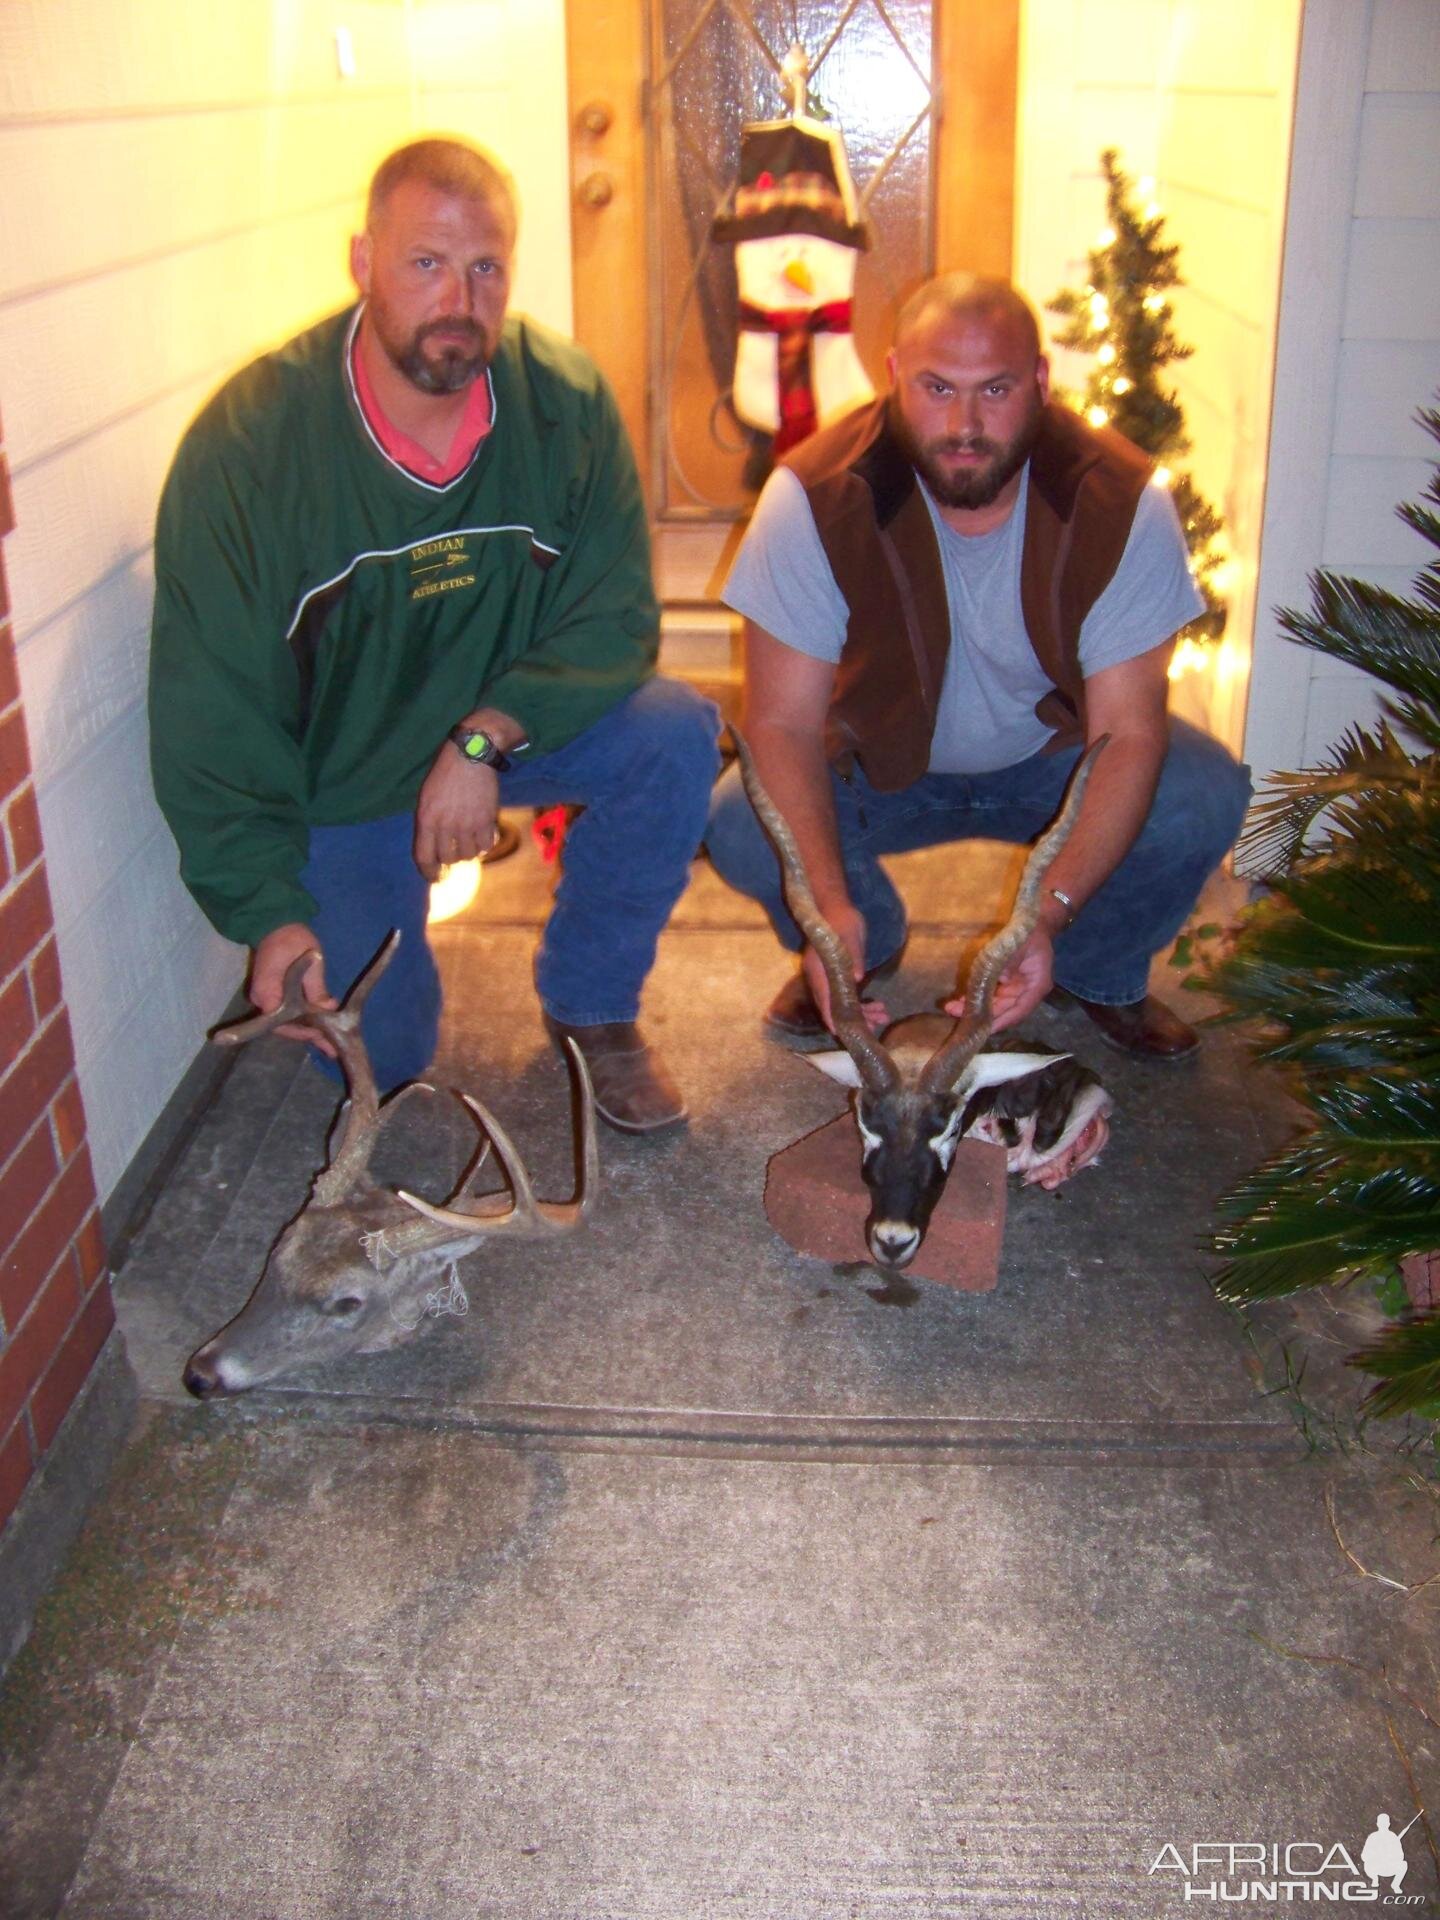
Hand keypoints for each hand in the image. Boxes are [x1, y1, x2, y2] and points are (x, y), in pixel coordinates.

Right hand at [249, 923, 337, 1053]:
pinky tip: (319, 1028)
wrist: (276, 924)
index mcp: (267, 992)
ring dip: (305, 1030)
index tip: (321, 1037)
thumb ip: (317, 988)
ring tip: (328, 1043)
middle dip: (307, 1035)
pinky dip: (301, 1021)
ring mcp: (264, 998)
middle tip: (330, 1046)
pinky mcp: (271, 994)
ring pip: (284, 1022)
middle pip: (283, 1026)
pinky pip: (285, 1013)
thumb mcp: (311, 960)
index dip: (303, 1032)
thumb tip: (328, 1009)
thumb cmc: (293, 939)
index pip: (281, 1023)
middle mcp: (261, 1000)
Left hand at [413, 742, 498, 880]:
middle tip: (456, 854)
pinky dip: (485, 845)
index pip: (424, 856)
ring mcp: (467, 823)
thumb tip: (434, 850)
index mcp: (426, 818)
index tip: (435, 878)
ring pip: (468, 855)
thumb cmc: (445, 774)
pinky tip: (482, 836)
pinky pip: (486, 846)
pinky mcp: (486, 820)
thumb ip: (429, 822)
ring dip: (468, 851)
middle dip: (451, 860)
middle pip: (448, 859)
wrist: (470, 755)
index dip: (429, 872)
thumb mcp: (427, 797)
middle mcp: (445, 824)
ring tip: (469, 840)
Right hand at [803, 902, 887, 1035]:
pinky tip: (879, 1007)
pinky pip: (847, 995)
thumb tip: (857, 977)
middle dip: (854, 1018)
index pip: (823, 998)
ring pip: (842, 1003)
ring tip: (883, 1016)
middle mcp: (820, 977)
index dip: (831, 1016)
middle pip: (833, 1006)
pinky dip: (862, 1003)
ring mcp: (828, 978)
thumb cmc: (842, 920)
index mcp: (818, 969)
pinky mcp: (837, 976)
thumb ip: (853, 957)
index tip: (841, 1031)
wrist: (837, 907)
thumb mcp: (851, 936)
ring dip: (862, 1012)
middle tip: (875, 1024)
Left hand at [945, 927, 1053, 1034]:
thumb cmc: (1029, 932)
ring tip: (952, 1008)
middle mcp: (1026, 991)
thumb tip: (1001, 979)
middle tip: (955, 1013)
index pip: (1018, 1011)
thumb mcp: (1021, 943)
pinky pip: (991, 994)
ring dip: (976, 1007)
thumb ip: (1011, 961)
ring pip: (995, 1005)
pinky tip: (960, 999)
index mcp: (1036, 986)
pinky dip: (977, 997)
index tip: (981, 1028)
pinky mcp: (1005, 983)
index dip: (1000, 1021)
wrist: (1033, 920)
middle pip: (1004, 1011)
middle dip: (981, 1015)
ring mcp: (1015, 988)